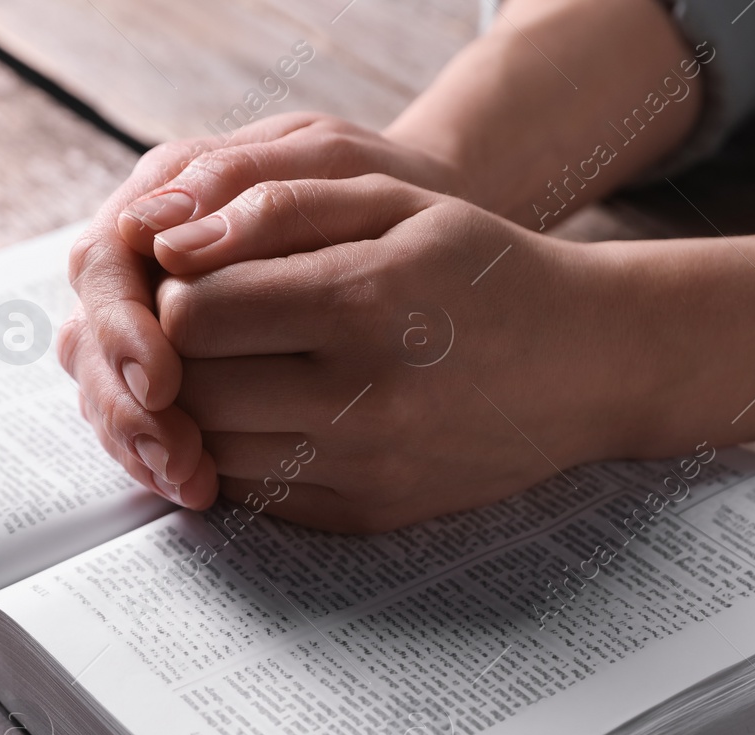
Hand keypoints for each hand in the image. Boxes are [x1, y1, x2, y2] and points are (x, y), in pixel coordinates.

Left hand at [62, 113, 461, 505]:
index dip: (175, 291)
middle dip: (176, 354)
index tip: (199, 277)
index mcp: (364, 302)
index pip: (192, 315)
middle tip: (207, 325)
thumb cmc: (481, 268)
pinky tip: (278, 410)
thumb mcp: (395, 199)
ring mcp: (364, 469)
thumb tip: (169, 242)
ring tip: (242, 365)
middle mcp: (362, 400)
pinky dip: (243, 451)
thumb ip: (275, 206)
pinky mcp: (365, 515)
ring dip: (203, 407)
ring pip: (210, 448)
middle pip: (191, 390)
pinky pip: (253, 492)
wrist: (585, 363)